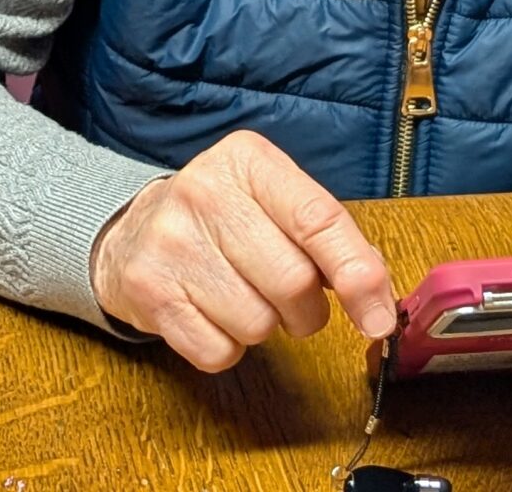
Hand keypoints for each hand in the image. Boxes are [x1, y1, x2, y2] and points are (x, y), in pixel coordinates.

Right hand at [90, 131, 395, 371]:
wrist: (133, 232)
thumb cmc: (223, 221)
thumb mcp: (274, 202)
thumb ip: (330, 239)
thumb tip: (378, 301)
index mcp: (248, 159)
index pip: (317, 219)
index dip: (357, 275)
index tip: (378, 319)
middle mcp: (204, 192)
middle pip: (293, 282)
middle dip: (306, 310)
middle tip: (288, 298)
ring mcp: (171, 241)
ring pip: (258, 324)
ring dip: (265, 327)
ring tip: (241, 296)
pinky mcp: (149, 290)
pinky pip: (218, 352)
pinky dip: (227, 347)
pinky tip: (210, 313)